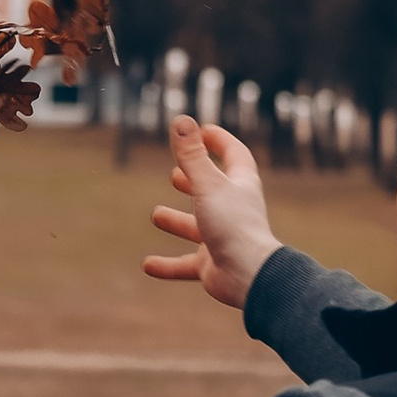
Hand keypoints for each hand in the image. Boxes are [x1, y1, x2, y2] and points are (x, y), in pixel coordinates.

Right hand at [144, 119, 280, 314]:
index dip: (220, 141)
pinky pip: (186, 265)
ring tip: (157, 215)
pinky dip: (168, 265)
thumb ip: (192, 155)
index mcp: (240, 186)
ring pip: (197, 228)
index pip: (234, 155)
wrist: (249, 275)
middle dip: (195, 180)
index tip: (202, 130)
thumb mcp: (207, 185)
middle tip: (175, 173)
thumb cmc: (233, 225)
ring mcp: (223, 239)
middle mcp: (233, 211)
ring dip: (178, 221)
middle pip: (215, 190)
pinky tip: (147, 265)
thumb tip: (181, 121)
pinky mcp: (212, 265)